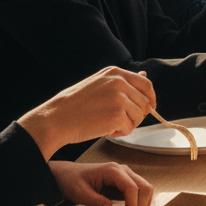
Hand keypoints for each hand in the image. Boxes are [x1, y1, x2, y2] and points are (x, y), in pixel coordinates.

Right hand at [18, 67, 156, 159]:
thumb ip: (122, 81)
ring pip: (139, 116)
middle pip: (145, 102)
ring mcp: (119, 97)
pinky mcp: (117, 114)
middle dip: (138, 115)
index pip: (146, 83)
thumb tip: (144, 73)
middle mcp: (119, 82)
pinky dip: (120, 133)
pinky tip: (105, 130)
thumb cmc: (74, 105)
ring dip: (127, 124)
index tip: (148, 108)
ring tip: (108, 125)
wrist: (54, 119)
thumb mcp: (99, 84)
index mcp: (115, 72)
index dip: (150, 98)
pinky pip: (130, 128)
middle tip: (122, 121)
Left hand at [49, 160, 153, 205]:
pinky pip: (139, 191)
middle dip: (141, 204)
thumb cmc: (71, 180)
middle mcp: (123, 171)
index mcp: (112, 170)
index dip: (133, 204)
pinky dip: (138, 202)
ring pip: (145, 189)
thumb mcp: (81, 193)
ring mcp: (125, 176)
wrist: (65, 174)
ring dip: (142, 203)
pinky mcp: (124, 182)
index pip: (132, 187)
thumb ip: (98, 203)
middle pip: (145, 187)